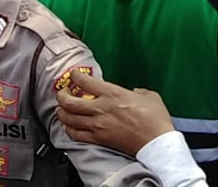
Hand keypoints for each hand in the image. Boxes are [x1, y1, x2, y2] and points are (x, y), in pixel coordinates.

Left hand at [54, 69, 174, 156]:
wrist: (156, 143)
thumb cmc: (155, 119)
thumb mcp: (149, 95)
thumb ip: (138, 91)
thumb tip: (134, 92)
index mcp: (112, 94)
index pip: (84, 81)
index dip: (75, 76)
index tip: (74, 75)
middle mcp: (101, 108)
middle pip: (69, 102)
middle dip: (61, 95)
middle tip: (61, 92)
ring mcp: (98, 125)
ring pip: (69, 119)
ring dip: (61, 113)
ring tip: (61, 109)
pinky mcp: (99, 140)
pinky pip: (76, 135)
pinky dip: (69, 130)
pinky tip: (69, 127)